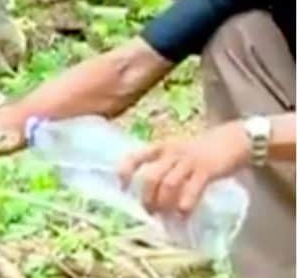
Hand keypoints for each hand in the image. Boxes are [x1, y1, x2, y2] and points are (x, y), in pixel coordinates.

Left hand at [117, 121, 250, 215]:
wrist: (234, 139)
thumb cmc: (202, 150)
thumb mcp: (177, 152)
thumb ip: (164, 167)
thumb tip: (150, 194)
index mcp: (161, 148)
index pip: (135, 156)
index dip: (125, 171)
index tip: (122, 187)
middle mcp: (171, 153)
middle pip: (150, 177)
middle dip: (146, 198)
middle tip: (149, 212)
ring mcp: (188, 161)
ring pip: (168, 184)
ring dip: (164, 204)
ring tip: (165, 216)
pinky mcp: (206, 170)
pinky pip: (192, 188)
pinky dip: (186, 203)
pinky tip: (184, 214)